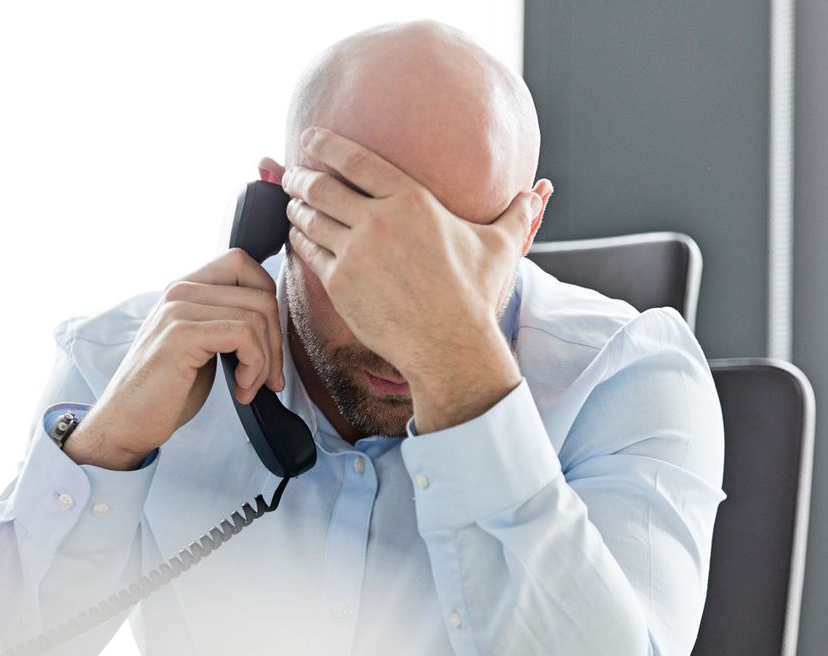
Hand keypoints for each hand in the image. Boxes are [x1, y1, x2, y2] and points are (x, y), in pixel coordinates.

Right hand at [63, 249, 284, 468]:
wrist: (127, 422)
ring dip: (265, 361)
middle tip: (268, 377)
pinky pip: (244, 336)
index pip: (241, 263)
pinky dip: (254, 366)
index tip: (269, 340)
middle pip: (259, 294)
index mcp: (185, 288)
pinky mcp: (182, 334)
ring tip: (248, 387)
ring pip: (257, 317)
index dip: (267, 297)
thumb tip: (274, 320)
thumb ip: (226, 322)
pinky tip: (241, 389)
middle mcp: (180, 290)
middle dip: (275, 341)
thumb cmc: (165, 391)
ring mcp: (178, 309)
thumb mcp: (201, 346)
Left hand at [282, 127, 551, 431]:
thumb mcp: (500, 247)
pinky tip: (297, 237)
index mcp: (412, 200)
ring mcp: (355, 253)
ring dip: (294, 208)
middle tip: (292, 174)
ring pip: (309, 219)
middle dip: (299, 176)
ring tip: (291, 203)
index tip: (310, 138)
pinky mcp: (340, 284)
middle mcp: (378, 221)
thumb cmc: (475, 297)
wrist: (450, 347)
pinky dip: (298, 240)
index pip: (355, 159)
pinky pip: (308, 253)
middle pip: (321, 186)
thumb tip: (537, 194)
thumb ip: (516, 213)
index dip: (325, 144)